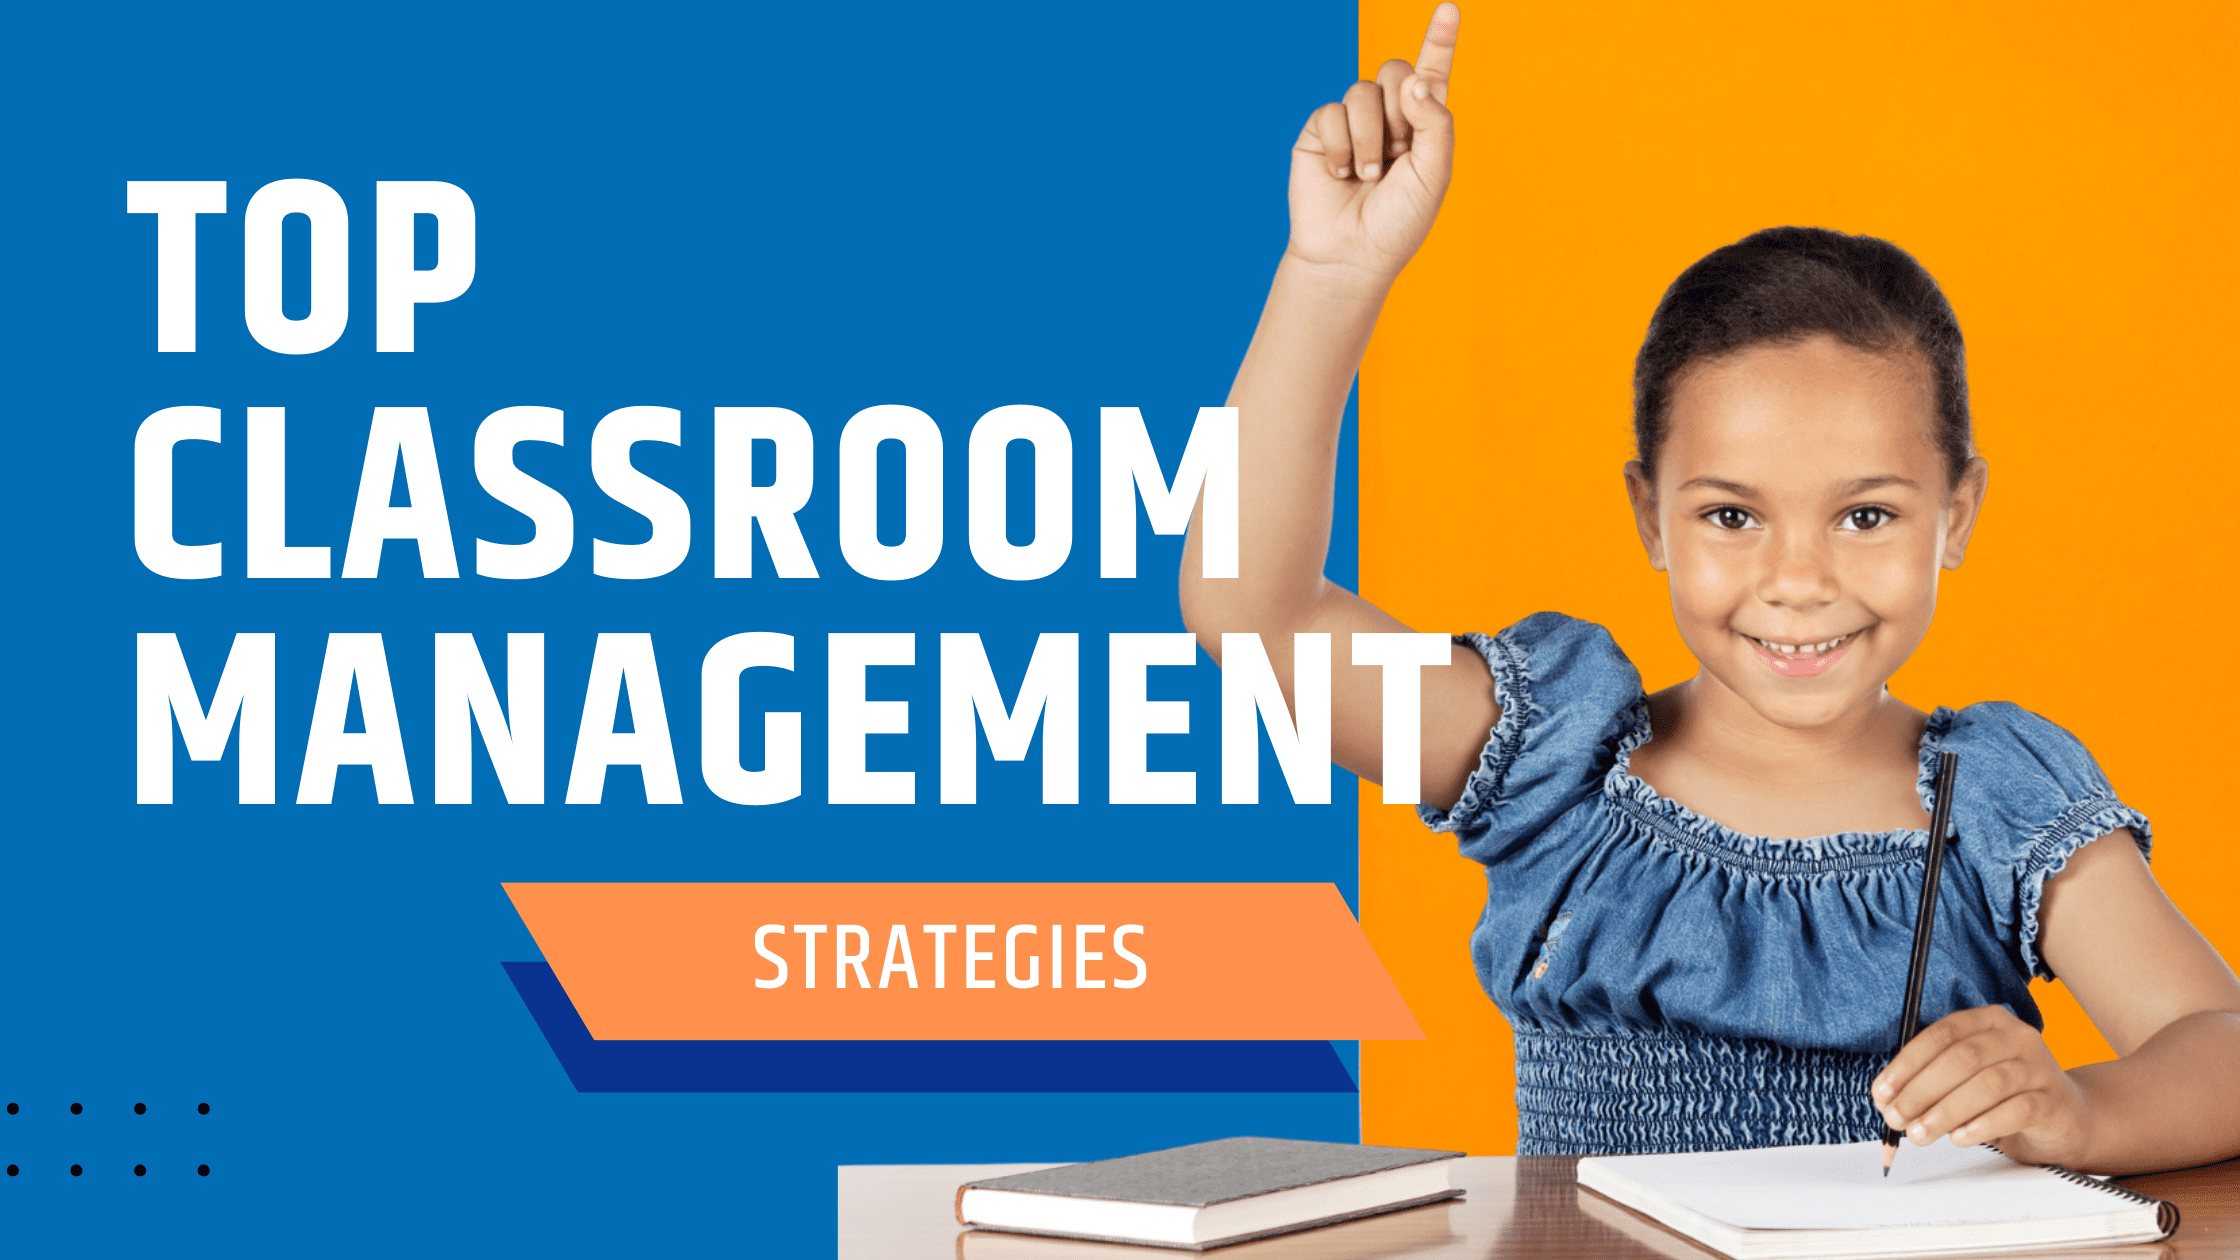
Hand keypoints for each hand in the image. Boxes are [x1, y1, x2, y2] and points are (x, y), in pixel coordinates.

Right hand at [1285, 2, 1458, 283]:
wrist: (1351, 255)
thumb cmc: (1398, 222)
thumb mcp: (1434, 174)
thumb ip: (1434, 122)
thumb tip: (1412, 80)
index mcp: (1423, 125)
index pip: (1432, 73)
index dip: (1440, 40)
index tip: (1448, 9)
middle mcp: (1389, 117)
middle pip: (1396, 70)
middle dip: (1400, 107)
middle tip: (1398, 150)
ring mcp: (1352, 123)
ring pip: (1363, 91)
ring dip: (1370, 137)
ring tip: (1369, 175)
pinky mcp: (1319, 133)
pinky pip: (1331, 112)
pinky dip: (1340, 145)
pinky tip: (1341, 173)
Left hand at [1872, 1005, 2095, 1165]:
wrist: (2066, 1118)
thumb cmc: (2005, 1094)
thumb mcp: (1966, 1077)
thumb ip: (1932, 1079)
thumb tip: (1888, 1099)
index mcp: (1989, 1021)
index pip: (1941, 1035)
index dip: (1906, 1064)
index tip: (1882, 1092)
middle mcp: (2017, 1037)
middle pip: (1961, 1059)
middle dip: (1921, 1091)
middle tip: (1897, 1118)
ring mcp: (2039, 1068)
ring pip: (1987, 1085)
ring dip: (1945, 1112)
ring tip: (1921, 1133)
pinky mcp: (2054, 1102)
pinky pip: (2016, 1110)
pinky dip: (1982, 1125)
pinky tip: (1960, 1138)